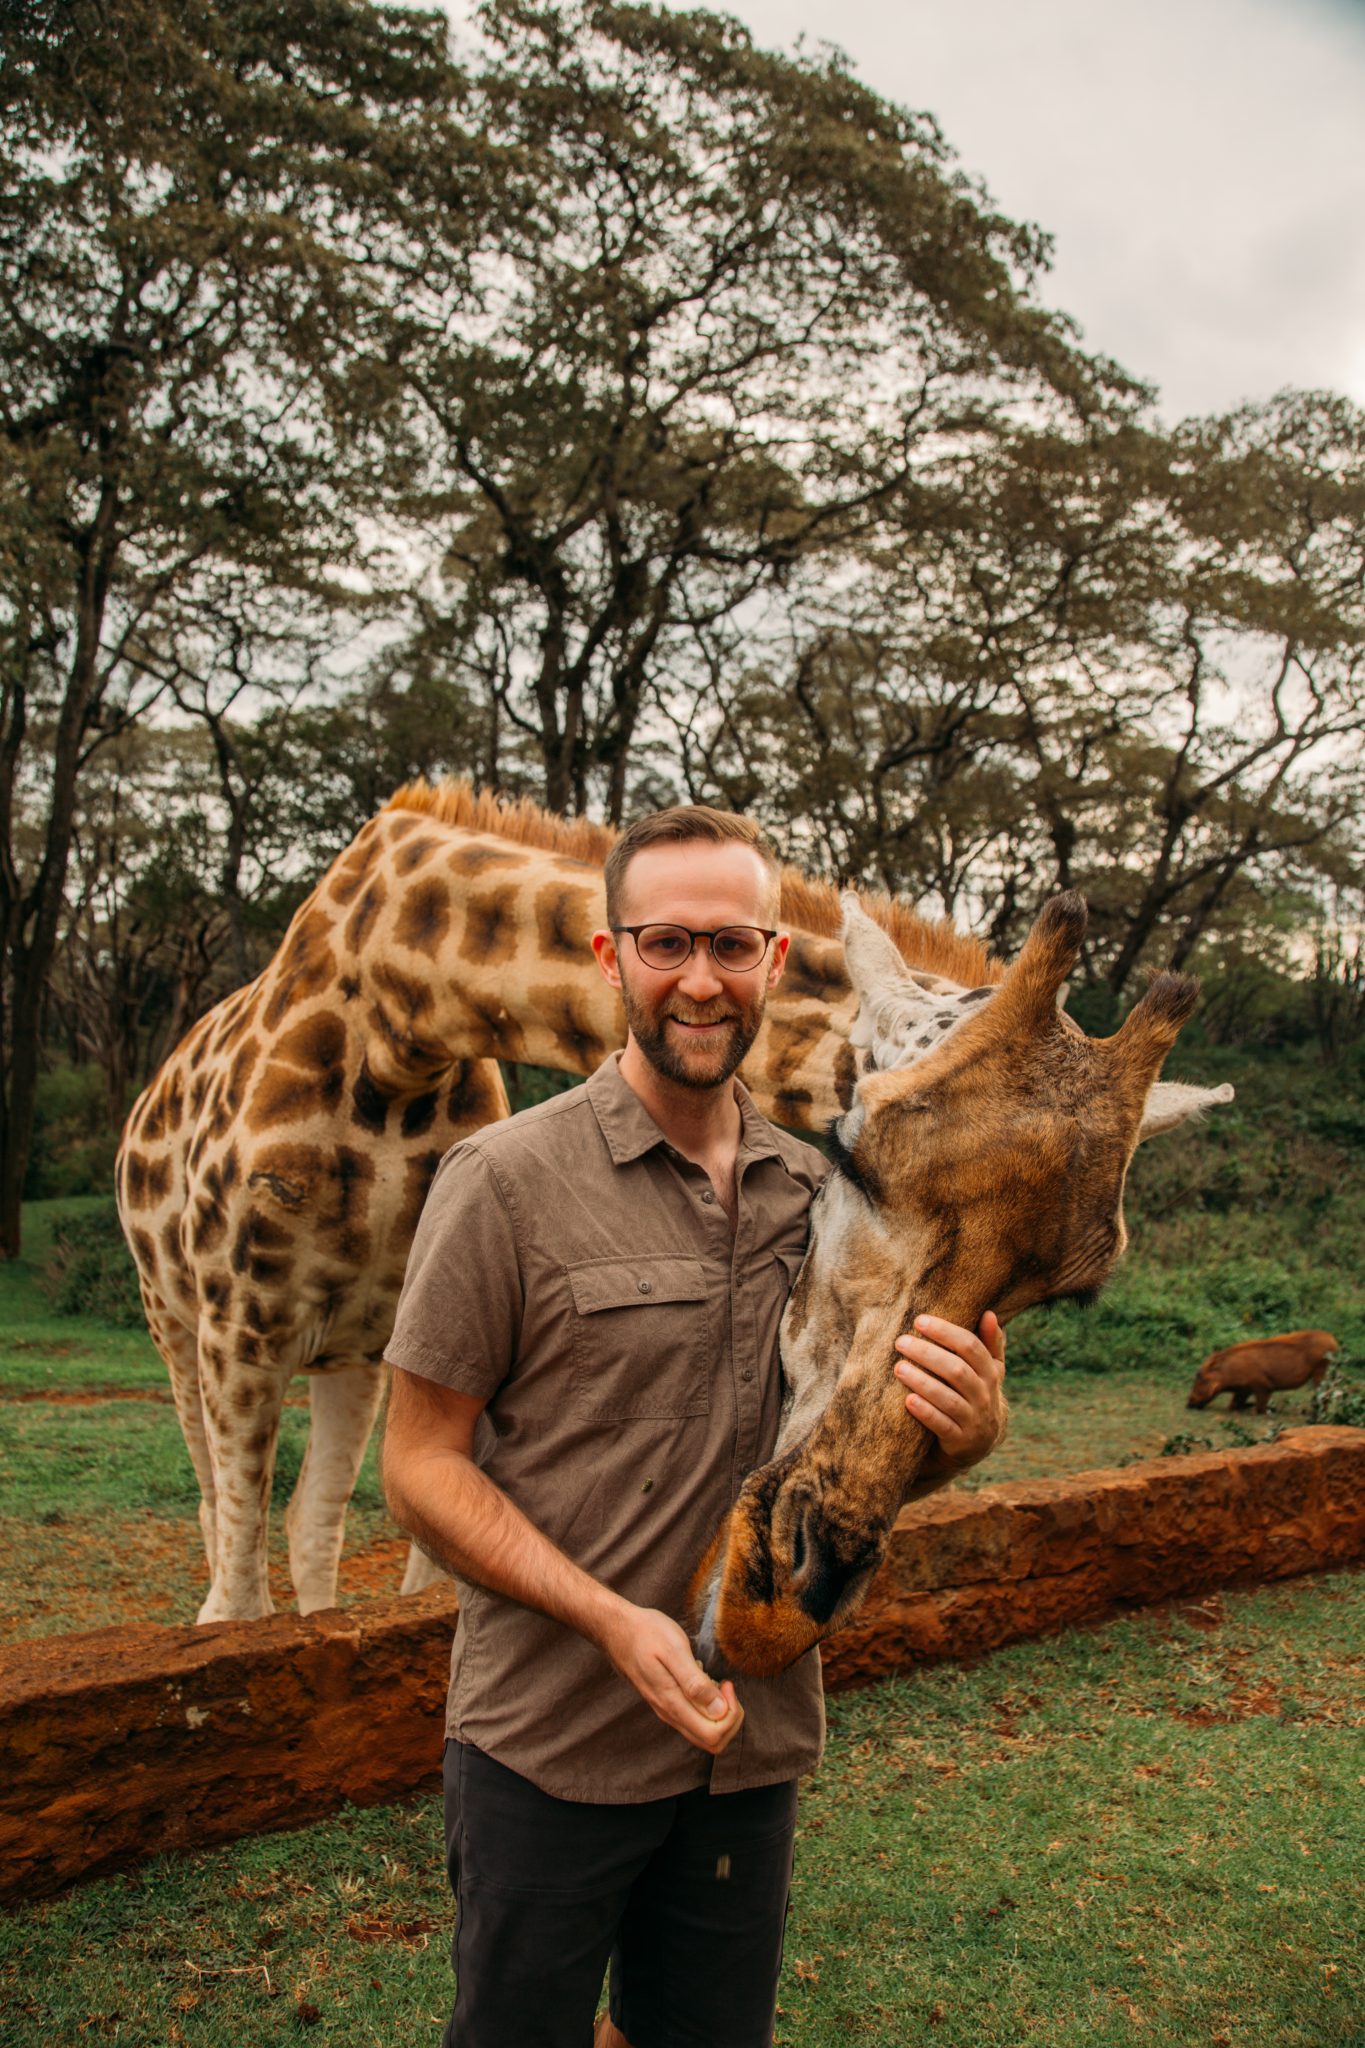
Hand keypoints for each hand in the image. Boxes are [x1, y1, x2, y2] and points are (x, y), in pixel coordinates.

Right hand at [596, 1600, 744, 1754]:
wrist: (617, 1630)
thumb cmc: (646, 1634)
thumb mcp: (674, 1649)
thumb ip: (695, 1683)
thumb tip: (719, 1711)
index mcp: (673, 1704)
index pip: (713, 1735)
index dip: (730, 1713)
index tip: (725, 1683)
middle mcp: (670, 1715)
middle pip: (712, 1741)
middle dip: (730, 1717)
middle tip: (725, 1685)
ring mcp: (668, 1711)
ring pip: (704, 1733)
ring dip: (721, 1713)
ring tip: (715, 1681)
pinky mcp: (667, 1703)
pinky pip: (695, 1720)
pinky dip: (709, 1707)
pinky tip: (704, 1681)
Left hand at [893, 1310, 1006, 1474]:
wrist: (977, 1442)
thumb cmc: (976, 1393)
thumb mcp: (989, 1370)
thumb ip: (990, 1343)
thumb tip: (988, 1313)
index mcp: (990, 1373)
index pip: (970, 1347)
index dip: (945, 1332)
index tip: (919, 1320)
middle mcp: (985, 1395)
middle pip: (957, 1370)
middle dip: (928, 1354)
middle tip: (900, 1342)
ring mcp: (973, 1420)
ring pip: (948, 1399)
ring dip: (922, 1382)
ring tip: (898, 1367)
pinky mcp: (959, 1441)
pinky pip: (942, 1425)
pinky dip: (926, 1413)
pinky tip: (908, 1400)